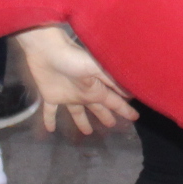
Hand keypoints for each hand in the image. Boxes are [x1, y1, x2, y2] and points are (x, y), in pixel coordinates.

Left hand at [16, 24, 137, 135]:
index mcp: (96, 89)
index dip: (124, 110)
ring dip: (82, 122)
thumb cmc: (73, 58)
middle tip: (112, 125)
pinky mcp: (51, 96)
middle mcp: (84, 94)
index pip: (114, 102)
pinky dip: (49, 120)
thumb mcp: (98, 68)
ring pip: (77, 113)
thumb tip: (131, 94)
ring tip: (87, 133)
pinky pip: (50, 112)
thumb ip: (113, 81)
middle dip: (105, 116)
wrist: (47, 50)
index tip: (135, 117)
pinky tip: (50, 129)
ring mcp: (67, 95)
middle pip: (97, 108)